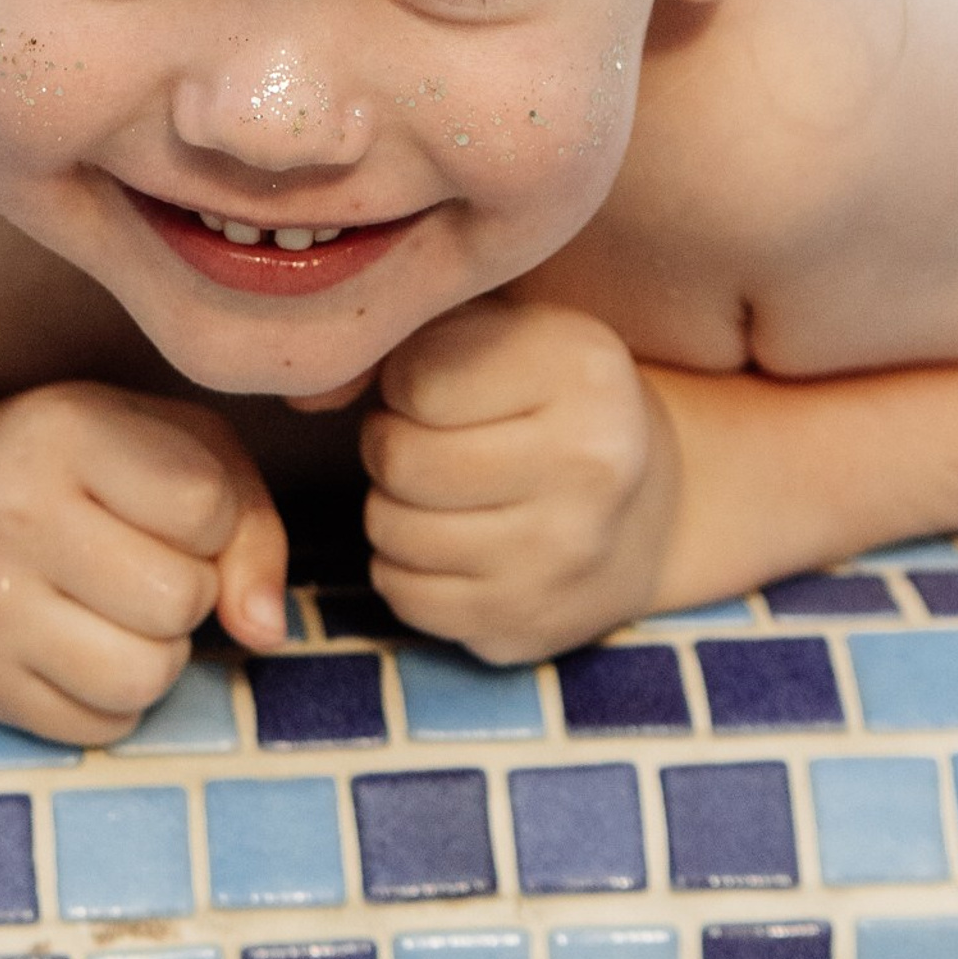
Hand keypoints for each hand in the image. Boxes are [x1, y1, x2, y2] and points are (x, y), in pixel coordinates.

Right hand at [0, 383, 286, 743]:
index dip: (215, 518)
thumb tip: (266, 631)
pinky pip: (102, 727)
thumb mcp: (172, 445)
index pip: (203, 505)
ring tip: (121, 609)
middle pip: (181, 599)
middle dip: (189, 589)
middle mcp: (12, 512)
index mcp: (66, 430)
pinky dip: (115, 699)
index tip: (175, 506)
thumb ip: (248, 521)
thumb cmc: (83, 468)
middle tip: (144, 562)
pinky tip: (82, 645)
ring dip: (159, 652)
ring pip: (145, 676)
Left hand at [362, 298, 676, 664]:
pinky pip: (405, 598)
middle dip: (388, 443)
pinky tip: (449, 538)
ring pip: (391, 532)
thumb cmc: (548, 395)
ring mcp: (560, 563)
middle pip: (399, 461)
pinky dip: (405, 565)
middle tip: (421, 437)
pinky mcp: (527, 629)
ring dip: (392, 503)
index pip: (417, 381)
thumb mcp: (505, 329)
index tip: (434, 386)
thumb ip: (407, 333)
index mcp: (583, 374)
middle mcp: (587, 473)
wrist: (655, 507)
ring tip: (436, 485)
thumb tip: (303, 391)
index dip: (403, 381)